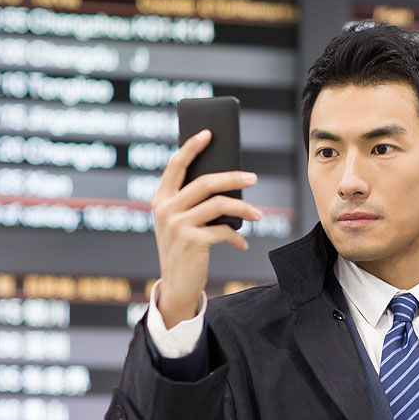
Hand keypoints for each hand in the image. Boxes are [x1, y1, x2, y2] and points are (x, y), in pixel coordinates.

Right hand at [150, 129, 262, 328]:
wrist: (176, 285)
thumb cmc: (184, 249)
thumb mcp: (182, 223)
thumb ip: (194, 203)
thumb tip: (228, 181)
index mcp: (160, 200)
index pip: (175, 166)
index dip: (191, 147)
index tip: (209, 133)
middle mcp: (165, 209)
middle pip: (205, 182)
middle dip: (232, 177)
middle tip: (253, 178)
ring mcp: (177, 225)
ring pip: (219, 204)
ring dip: (244, 209)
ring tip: (258, 215)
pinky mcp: (192, 242)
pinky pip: (224, 230)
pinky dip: (236, 238)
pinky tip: (241, 245)